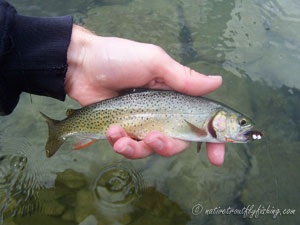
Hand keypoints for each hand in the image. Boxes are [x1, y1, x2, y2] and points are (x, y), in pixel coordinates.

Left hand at [65, 25, 224, 165]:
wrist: (82, 66)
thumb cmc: (119, 58)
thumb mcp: (154, 62)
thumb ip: (183, 77)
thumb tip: (217, 82)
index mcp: (174, 96)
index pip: (200, 122)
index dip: (212, 141)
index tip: (218, 158)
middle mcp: (162, 114)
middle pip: (177, 143)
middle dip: (167, 147)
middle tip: (154, 138)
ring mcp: (142, 124)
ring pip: (151, 150)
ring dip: (138, 148)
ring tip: (121, 136)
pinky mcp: (123, 131)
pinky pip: (129, 148)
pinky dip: (120, 144)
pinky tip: (111, 132)